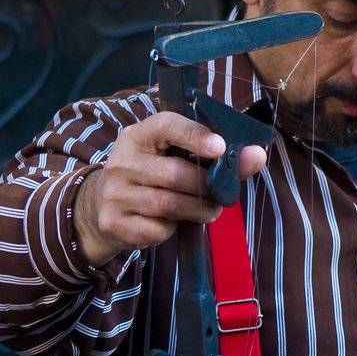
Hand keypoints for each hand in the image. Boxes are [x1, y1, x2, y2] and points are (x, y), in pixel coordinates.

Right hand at [75, 112, 268, 266]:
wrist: (100, 207)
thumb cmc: (149, 177)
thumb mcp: (171, 157)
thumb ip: (214, 157)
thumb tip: (257, 156)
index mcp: (137, 136)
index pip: (165, 125)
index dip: (194, 135)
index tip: (221, 147)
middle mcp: (122, 162)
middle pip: (174, 174)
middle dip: (205, 187)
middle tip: (222, 195)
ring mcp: (116, 194)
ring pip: (169, 205)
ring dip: (198, 211)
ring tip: (210, 211)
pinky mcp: (116, 223)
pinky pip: (157, 230)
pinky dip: (173, 230)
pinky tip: (174, 224)